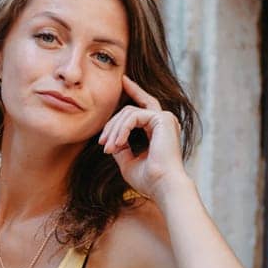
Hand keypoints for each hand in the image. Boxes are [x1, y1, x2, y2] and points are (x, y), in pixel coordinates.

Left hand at [97, 75, 188, 197]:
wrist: (163, 186)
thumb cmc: (149, 180)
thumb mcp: (128, 161)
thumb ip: (121, 146)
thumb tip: (110, 139)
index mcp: (160, 130)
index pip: (144, 105)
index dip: (134, 91)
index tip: (123, 81)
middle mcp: (165, 121)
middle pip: (131, 109)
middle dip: (112, 124)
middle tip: (102, 142)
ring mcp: (165, 118)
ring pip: (129, 112)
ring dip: (114, 130)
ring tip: (108, 148)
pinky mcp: (162, 119)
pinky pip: (134, 116)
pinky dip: (122, 129)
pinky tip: (117, 144)